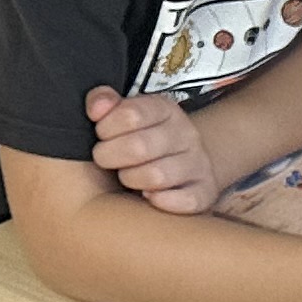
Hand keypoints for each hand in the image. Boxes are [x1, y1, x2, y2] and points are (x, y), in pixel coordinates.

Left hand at [84, 86, 220, 214]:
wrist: (184, 164)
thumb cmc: (142, 139)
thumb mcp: (124, 114)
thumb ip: (103, 101)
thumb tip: (97, 109)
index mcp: (165, 110)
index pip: (131, 114)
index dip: (106, 128)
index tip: (102, 135)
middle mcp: (186, 134)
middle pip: (139, 147)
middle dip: (110, 156)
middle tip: (106, 160)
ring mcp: (198, 164)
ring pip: (157, 176)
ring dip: (131, 179)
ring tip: (127, 177)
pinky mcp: (205, 192)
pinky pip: (186, 200)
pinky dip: (163, 201)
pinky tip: (148, 196)